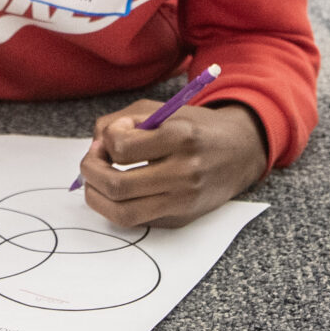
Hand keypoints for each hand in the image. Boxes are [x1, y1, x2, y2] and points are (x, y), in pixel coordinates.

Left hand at [76, 100, 267, 228]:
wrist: (240, 151)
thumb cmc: (194, 127)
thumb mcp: (160, 109)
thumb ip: (120, 121)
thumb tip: (94, 147)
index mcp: (180, 136)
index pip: (122, 148)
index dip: (104, 142)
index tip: (108, 138)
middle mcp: (184, 172)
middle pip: (118, 186)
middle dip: (90, 174)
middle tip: (89, 164)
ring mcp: (184, 200)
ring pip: (124, 214)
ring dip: (97, 198)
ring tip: (96, 182)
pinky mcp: (181, 219)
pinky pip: (137, 221)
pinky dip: (117, 207)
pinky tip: (118, 192)